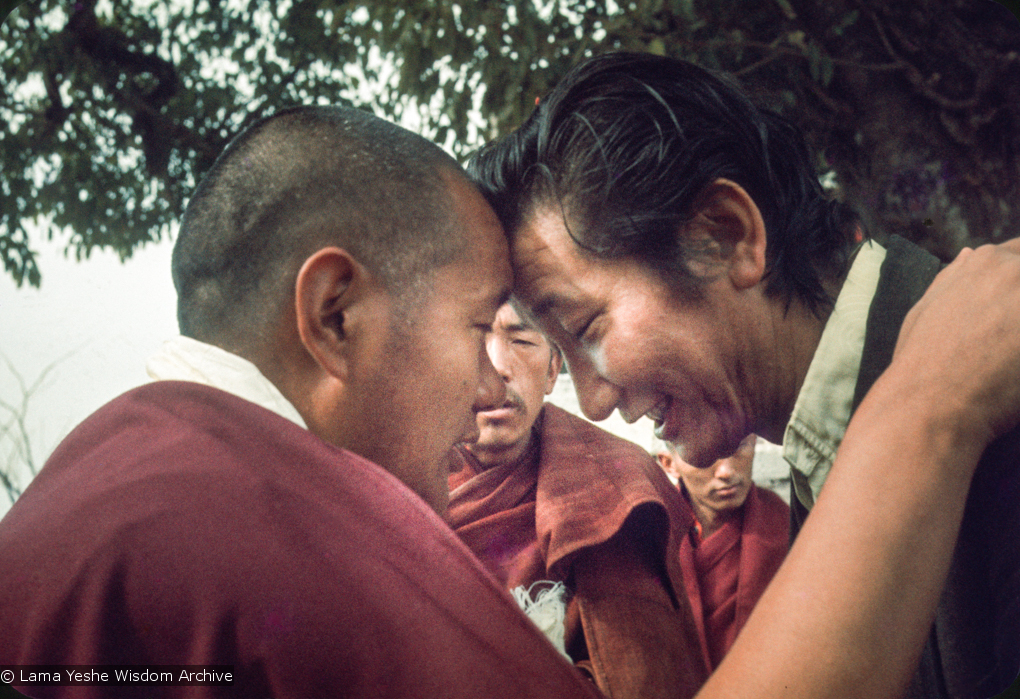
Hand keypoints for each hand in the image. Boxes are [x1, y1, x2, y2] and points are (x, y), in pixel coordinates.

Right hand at [893, 237, 1019, 443]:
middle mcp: (1016, 272)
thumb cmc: (922, 361)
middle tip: (1012, 339)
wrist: (932, 404)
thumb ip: (953, 278)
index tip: (1012, 313)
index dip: (1018, 287)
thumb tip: (969, 254)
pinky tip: (1017, 370)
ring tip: (1012, 352)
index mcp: (986, 262)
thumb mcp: (924, 310)